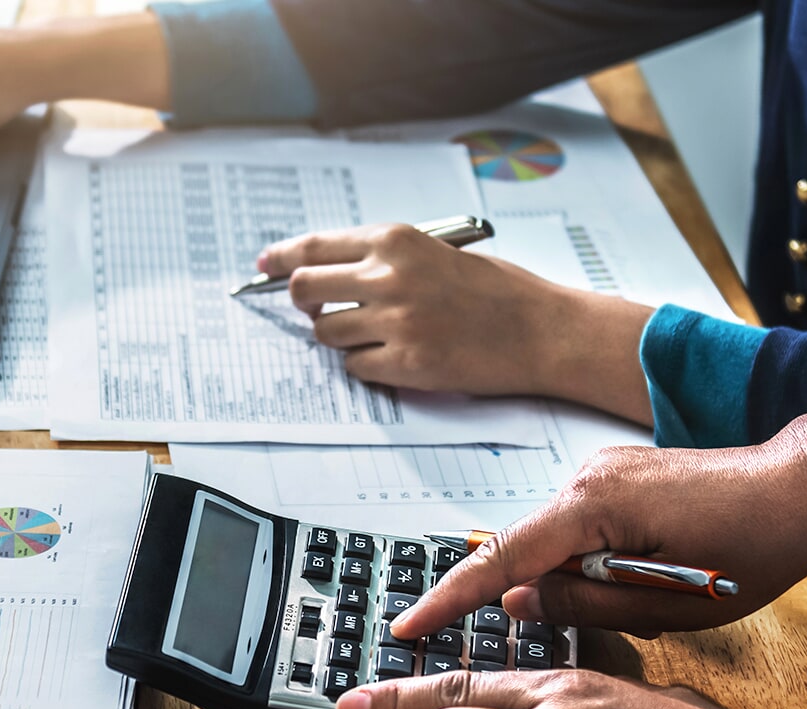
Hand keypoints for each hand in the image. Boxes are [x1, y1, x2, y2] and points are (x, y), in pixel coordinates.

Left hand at [257, 224, 653, 421]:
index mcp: (395, 241)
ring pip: (325, 334)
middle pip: (304, 290)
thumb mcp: (438, 252)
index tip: (264, 265)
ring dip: (341, 336)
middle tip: (320, 308)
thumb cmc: (498, 290)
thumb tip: (331, 270)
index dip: (281, 258)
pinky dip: (367, 365)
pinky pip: (355, 367)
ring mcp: (394, 322)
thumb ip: (385, 258)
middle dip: (304, 301)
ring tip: (378, 333)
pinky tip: (398, 356)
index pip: (314, 247)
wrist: (542, 330)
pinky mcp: (405, 363)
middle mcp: (388, 277)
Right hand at [392, 436, 806, 638]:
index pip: (502, 558)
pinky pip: (578, 526)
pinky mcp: (615, 477)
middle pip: (526, 548)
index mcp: (594, 507)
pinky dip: (587, 558)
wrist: (802, 486)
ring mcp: (599, 472)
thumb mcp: (669, 604)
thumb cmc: (754, 543)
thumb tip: (518, 604)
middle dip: (532, 593)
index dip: (451, 596)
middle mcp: (586, 479)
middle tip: (588, 619)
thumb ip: (583, 605)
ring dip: (571, 577)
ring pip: (554, 540)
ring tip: (646, 595)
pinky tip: (638, 575)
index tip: (409, 623)